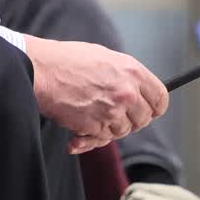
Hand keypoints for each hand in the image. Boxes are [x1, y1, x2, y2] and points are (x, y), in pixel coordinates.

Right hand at [25, 37, 168, 153]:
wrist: (39, 70)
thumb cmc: (67, 61)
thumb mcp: (105, 58)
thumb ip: (125, 76)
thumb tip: (138, 93)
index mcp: (132, 71)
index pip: (160, 98)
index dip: (154, 108)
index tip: (147, 111)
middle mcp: (127, 92)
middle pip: (144, 119)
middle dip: (131, 121)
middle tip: (114, 115)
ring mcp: (112, 111)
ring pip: (123, 131)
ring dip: (109, 129)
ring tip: (90, 116)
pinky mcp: (96, 126)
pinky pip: (101, 140)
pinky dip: (89, 140)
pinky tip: (76, 134)